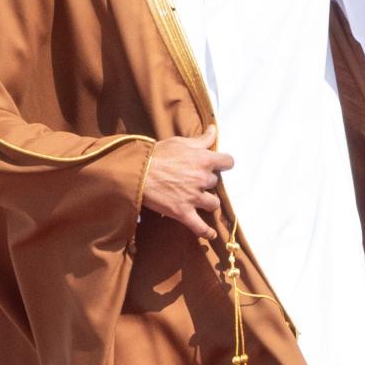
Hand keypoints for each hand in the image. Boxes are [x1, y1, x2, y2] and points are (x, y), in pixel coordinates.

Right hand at [141, 124, 234, 239]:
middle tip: (194, 181)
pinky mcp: (183, 212)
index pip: (228, 162)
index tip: (219, 165)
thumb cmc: (157, 154)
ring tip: (200, 201)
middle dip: (206, 182)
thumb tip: (214, 129)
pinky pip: (200, 226)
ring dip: (208, 202)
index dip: (224, 164)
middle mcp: (202, 179)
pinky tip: (211, 235)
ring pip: (212, 203)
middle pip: (215, 183)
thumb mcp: (180, 142)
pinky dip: (206, 232)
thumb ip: (201, 139)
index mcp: (204, 160)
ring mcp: (194, 197)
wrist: (137, 172)